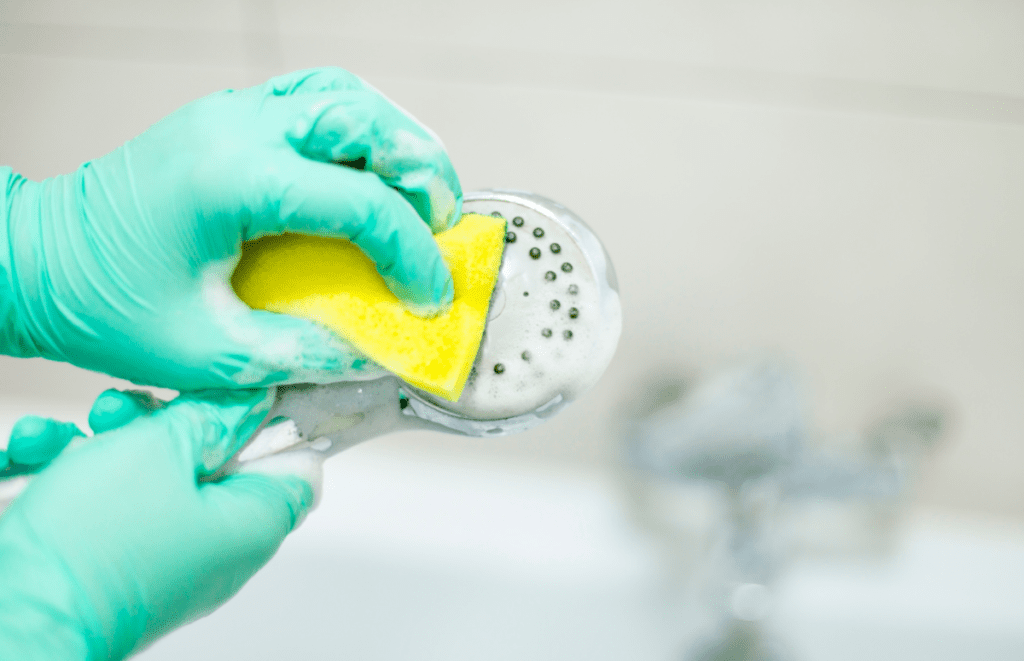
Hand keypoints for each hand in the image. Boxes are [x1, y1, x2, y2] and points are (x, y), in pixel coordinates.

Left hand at [0, 67, 461, 389]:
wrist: (39, 261)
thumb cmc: (103, 302)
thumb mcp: (206, 352)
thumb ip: (297, 356)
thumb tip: (368, 356)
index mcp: (233, 182)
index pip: (359, 203)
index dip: (411, 253)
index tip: (428, 296)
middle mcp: (237, 130)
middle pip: (364, 119)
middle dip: (423, 173)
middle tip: (444, 229)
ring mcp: (232, 114)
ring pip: (345, 94)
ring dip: (396, 138)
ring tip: (420, 193)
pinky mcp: (230, 118)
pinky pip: (314, 98)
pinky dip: (359, 126)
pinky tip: (370, 170)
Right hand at [0, 387, 318, 659]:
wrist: (22, 612)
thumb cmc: (98, 543)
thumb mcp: (162, 449)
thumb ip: (211, 416)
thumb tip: (249, 400)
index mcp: (250, 524)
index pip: (295, 468)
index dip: (273, 423)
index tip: (240, 392)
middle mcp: (213, 547)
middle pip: (212, 463)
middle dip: (166, 423)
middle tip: (128, 409)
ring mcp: (162, 557)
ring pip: (150, 476)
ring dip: (109, 441)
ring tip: (77, 430)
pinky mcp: (110, 562)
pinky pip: (106, 505)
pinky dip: (74, 472)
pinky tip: (37, 451)